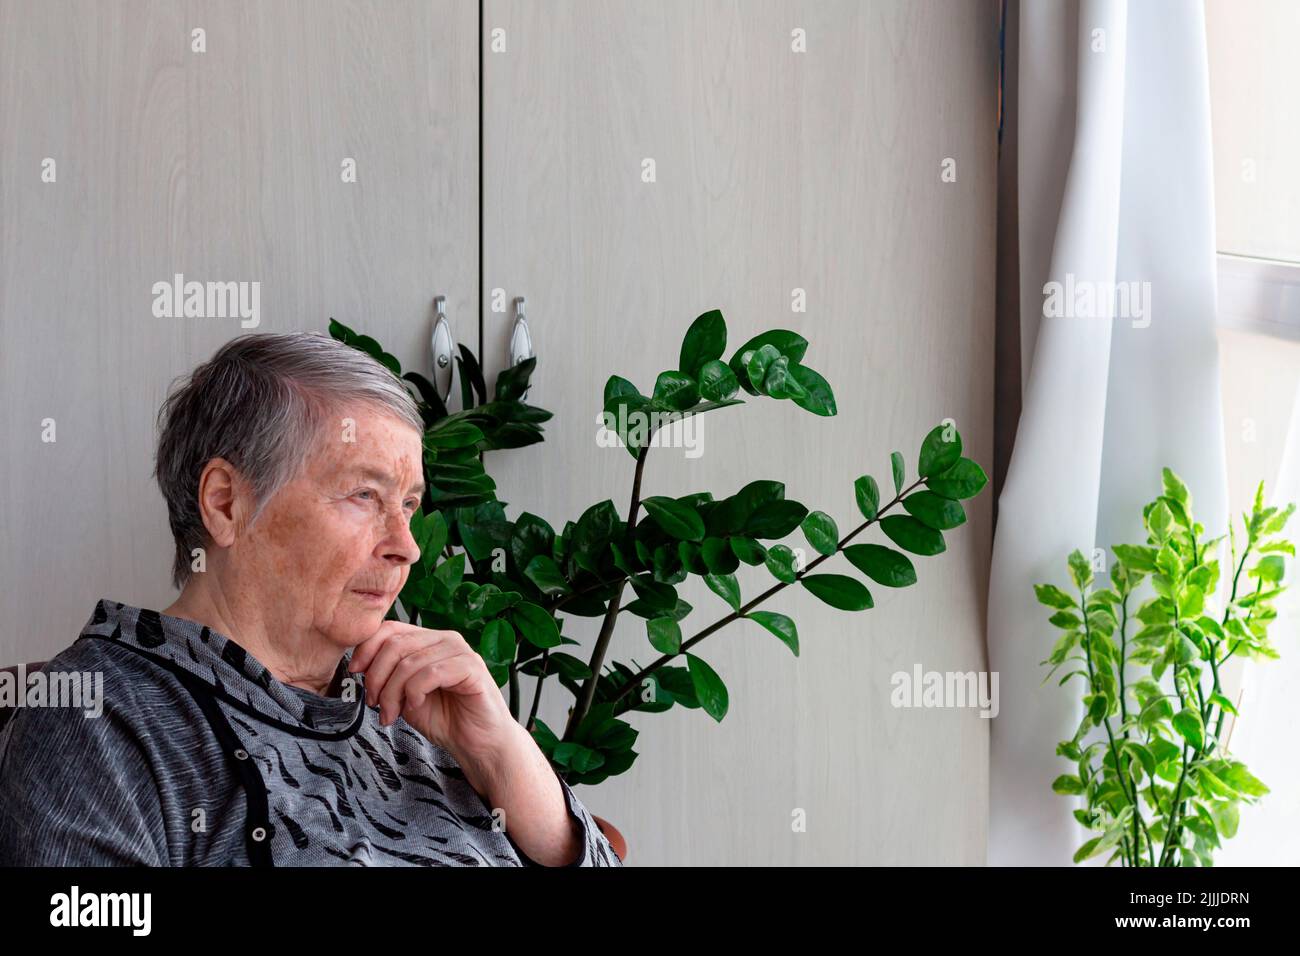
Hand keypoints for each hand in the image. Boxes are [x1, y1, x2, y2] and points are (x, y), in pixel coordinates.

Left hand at [347, 621, 513, 761]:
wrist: (478, 743)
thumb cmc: (446, 718)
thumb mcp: (406, 695)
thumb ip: (389, 676)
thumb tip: (360, 665)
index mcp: (429, 640)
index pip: (390, 628)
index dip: (366, 648)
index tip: (354, 672)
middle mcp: (445, 639)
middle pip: (395, 644)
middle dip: (377, 677)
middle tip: (375, 704)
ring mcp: (461, 651)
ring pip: (409, 662)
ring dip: (392, 692)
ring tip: (392, 714)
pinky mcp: (472, 668)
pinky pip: (430, 673)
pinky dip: (415, 692)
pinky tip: (415, 706)